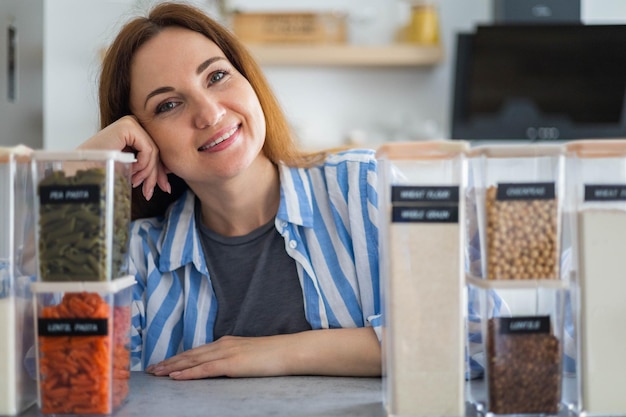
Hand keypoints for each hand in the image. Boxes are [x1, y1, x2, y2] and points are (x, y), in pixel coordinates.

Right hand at [78, 115, 169, 199]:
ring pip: (154, 152)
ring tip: (135, 182)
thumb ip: (148, 170)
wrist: (82, 170)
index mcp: (134, 132)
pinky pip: (148, 149)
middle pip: (156, 151)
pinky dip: (143, 164)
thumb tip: (168, 183)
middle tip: (150, 192)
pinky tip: (132, 171)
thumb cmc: (102, 170)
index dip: (160, 171)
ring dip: (147, 171)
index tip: (164, 188)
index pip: (155, 151)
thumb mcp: (131, 170)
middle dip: (155, 174)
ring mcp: (131, 123)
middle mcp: (133, 124)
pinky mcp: (128, 126)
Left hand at [145, 328, 380, 379]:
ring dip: (172, 367)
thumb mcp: (252, 357)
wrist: (291, 351)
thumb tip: (228, 369)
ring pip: (193, 360)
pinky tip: (176, 376)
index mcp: (228, 343)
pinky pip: (204, 369)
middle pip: (190, 354)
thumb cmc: (276, 356)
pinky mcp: (232, 363)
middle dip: (169, 361)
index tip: (164, 363)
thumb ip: (237, 360)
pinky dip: (188, 372)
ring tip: (157, 373)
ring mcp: (227, 353)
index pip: (198, 351)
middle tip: (151, 369)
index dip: (179, 357)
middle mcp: (223, 345)